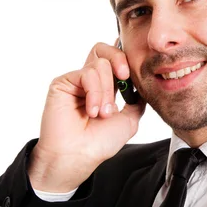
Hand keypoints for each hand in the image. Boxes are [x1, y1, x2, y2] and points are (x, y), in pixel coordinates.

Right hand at [28, 39, 145, 191]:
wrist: (78, 156)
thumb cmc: (99, 143)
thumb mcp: (129, 120)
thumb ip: (137, 99)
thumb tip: (143, 85)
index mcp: (104, 87)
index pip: (114, 60)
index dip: (125, 59)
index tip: (133, 74)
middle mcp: (89, 81)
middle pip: (104, 50)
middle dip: (119, 59)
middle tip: (125, 76)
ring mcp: (76, 81)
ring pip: (99, 64)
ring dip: (106, 91)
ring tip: (101, 113)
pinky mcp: (63, 82)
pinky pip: (86, 73)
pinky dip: (94, 92)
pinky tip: (91, 110)